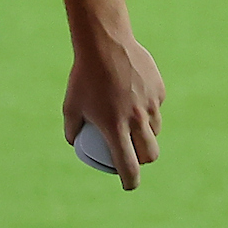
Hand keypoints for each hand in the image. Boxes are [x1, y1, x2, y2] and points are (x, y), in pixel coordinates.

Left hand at [62, 31, 164, 191]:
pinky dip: (148, 108)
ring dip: (147, 134)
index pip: (129, 166)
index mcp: (115, 128)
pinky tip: (135, 97)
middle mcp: (136, 119)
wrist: (105, 42)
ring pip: (155, 130)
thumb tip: (75, 143)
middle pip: (150, 153)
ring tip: (134, 126)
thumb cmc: (83, 76)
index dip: (130, 181)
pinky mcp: (158, 89)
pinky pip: (156, 106)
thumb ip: (72, 129)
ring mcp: (150, 104)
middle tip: (135, 157)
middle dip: (144, 161)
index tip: (128, 184)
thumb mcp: (70, 105)